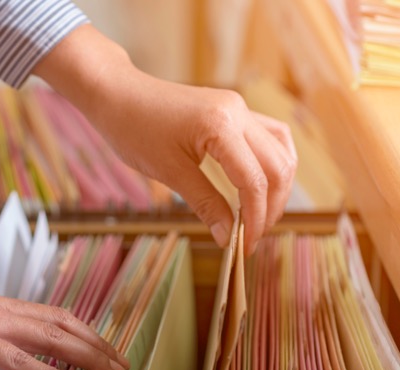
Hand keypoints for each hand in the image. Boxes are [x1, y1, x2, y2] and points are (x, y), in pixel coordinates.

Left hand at [34, 25, 297, 255]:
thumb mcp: (169, 172)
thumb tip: (228, 237)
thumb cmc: (134, 130)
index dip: (255, 218)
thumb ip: (205, 203)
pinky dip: (271, 163)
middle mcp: (238, 112)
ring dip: (277, 185)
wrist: (118, 94)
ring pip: (281, 150)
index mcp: (221, 126)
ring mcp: (239, 107)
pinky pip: (269, 136)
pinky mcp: (234, 110)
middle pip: (278, 166)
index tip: (244, 246)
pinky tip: (261, 185)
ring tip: (260, 215)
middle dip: (271, 206)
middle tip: (253, 236)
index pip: (254, 181)